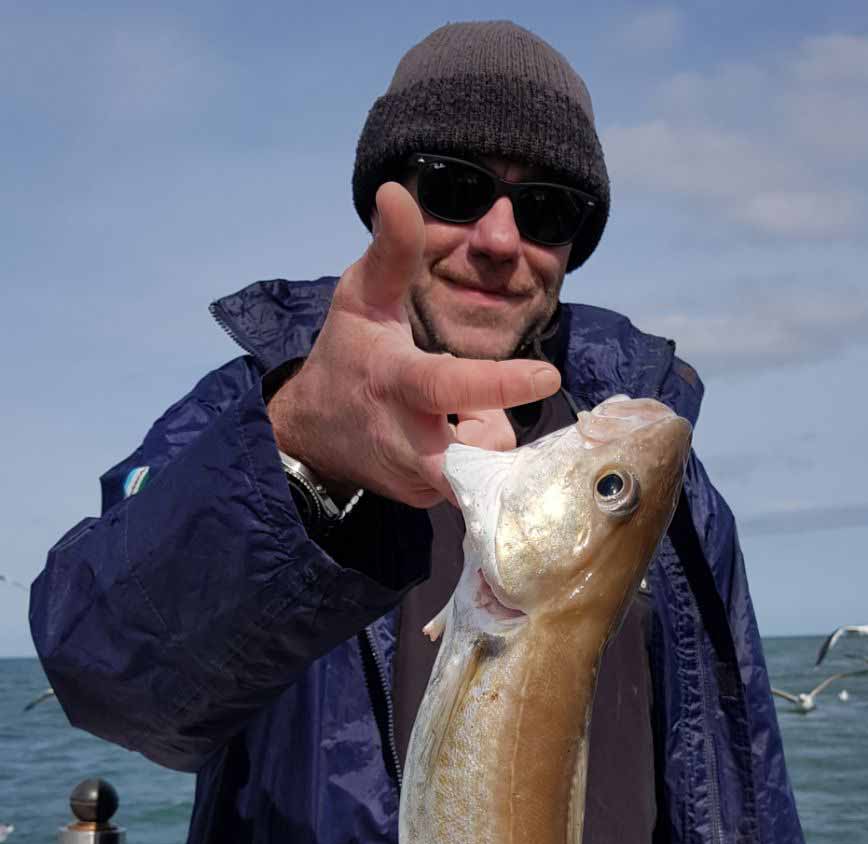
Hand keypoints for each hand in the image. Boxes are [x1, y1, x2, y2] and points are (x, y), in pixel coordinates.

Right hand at [267, 182, 556, 506]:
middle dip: (501, 439)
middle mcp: (406, 442)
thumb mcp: (360, 298)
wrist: (310, 434)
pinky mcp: (423, 502)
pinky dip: (474, 459)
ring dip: (485, 437)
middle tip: (500, 408)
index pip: (449, 387)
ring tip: (454, 414)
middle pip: (476, 458)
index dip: (499, 385)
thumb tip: (397, 191)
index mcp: (395, 383)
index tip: (547, 376)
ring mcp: (415, 480)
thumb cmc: (345, 356)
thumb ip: (390, 250)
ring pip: (484, 469)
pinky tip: (447, 438)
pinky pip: (473, 483)